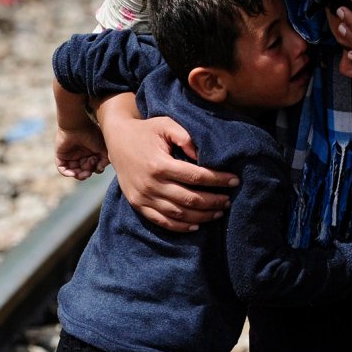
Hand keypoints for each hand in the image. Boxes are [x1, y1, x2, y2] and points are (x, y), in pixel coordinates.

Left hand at [55, 125, 108, 179]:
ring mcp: (70, 156)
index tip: (97, 162)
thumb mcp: (103, 148)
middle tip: (89, 170)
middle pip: (84, 171)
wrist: (78, 126)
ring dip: (79, 175)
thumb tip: (100, 169)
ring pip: (74, 172)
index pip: (93, 167)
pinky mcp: (61, 156)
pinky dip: (67, 173)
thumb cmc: (92, 134)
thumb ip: (105, 160)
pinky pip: (62, 169)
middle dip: (87, 173)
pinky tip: (74, 173)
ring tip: (83, 173)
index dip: (96, 169)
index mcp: (90, 153)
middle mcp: (81, 156)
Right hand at [97, 93, 238, 231]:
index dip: (218, 180)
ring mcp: (143, 197)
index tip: (234, 180)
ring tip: (219, 211)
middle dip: (213, 201)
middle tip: (229, 199)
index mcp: (159, 164)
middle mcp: (151, 184)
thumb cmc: (146, 131)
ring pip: (178, 214)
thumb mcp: (166, 124)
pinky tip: (197, 225)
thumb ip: (185, 136)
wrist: (117, 140)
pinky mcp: (138, 204)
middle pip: (190, 199)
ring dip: (202, 216)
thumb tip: (202, 156)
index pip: (195, 177)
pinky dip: (181, 227)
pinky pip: (162, 222)